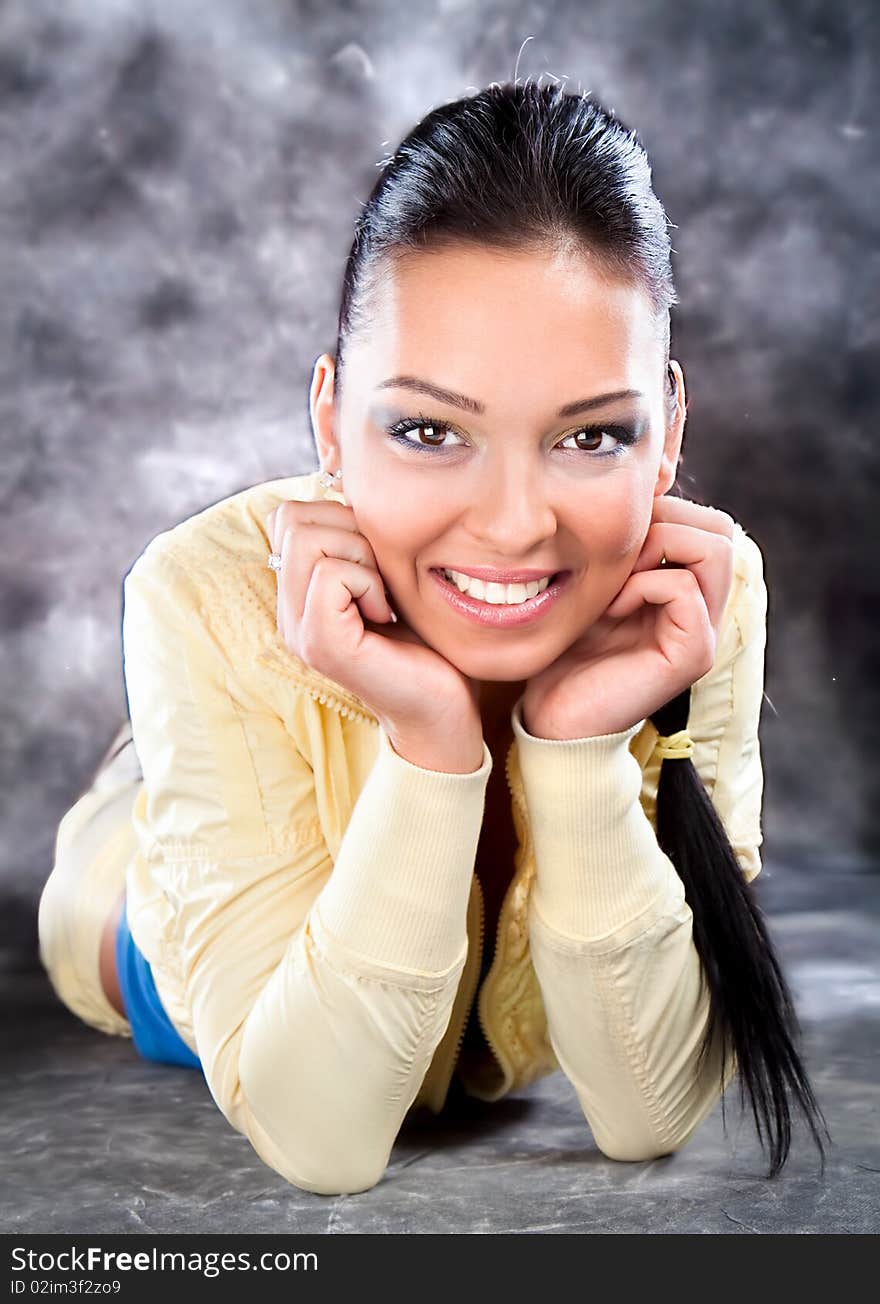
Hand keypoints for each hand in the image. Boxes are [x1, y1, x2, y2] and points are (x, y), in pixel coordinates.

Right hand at [266, 499, 481, 744]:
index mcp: (299, 592)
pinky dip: (369, 582)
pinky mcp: (321, 644)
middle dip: (351, 530)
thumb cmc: (426, 638)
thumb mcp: (389, 573)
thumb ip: (361, 538)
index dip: (339, 517)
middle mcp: (289, 611)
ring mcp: (300, 630)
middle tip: (382, 577)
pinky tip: (384, 614)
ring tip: (382, 597)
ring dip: (362, 556)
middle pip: (292, 518)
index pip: (288, 514)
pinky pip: (331, 573)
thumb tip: (348, 481)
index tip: (376, 559)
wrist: (446, 705)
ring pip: (309, 539)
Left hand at [521, 496, 735, 737]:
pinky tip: (612, 608)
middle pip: (721, 528)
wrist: (554, 715)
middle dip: (664, 521)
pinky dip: (643, 584)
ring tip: (617, 579)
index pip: (708, 521)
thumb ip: (623, 547)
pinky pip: (683, 588)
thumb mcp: (594, 583)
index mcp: (688, 590)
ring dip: (657, 547)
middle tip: (617, 554)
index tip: (612, 539)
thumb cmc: (567, 649)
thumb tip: (638, 494)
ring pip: (715, 548)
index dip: (662, 511)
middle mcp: (706, 609)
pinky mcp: (693, 654)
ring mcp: (704, 632)